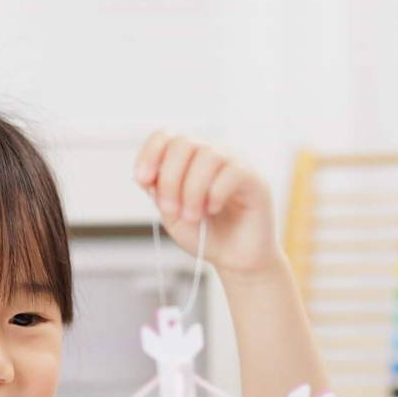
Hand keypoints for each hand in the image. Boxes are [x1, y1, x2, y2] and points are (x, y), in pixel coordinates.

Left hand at [134, 132, 283, 275]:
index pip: (166, 136)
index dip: (150, 153)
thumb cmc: (205, 235)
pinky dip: (215, 193)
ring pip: (208, 155)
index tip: (143, 180)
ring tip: (192, 216)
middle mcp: (212, 153)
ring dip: (192, 189)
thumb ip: (159, 194)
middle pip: (184, 143)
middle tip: (171, 210)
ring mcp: (235, 162)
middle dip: (170, 179)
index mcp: (189, 159)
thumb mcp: (172, 216)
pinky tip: (213, 210)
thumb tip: (149, 177)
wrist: (235, 260)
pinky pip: (232, 171)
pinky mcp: (254, 178)